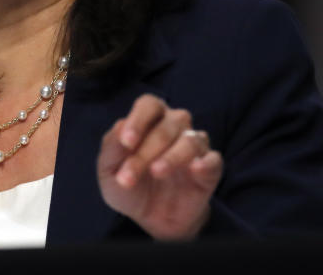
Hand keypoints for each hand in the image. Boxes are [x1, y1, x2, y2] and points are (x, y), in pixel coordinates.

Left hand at [97, 94, 222, 240]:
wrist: (150, 218)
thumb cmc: (128, 185)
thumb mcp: (108, 170)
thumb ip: (111, 147)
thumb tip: (121, 127)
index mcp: (149, 119)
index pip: (148, 104)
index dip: (138, 120)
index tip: (126, 142)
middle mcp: (175, 125)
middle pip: (166, 126)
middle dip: (145, 152)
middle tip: (128, 177)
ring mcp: (195, 145)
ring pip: (190, 140)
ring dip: (171, 157)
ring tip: (156, 173)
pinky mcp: (210, 168)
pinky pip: (213, 159)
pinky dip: (205, 163)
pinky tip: (194, 170)